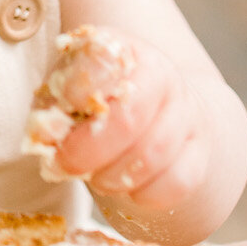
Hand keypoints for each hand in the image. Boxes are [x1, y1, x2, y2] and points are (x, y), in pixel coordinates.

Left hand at [44, 28, 210, 213]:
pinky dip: (147, 194)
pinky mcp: (200, 151)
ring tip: (97, 178)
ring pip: (154, 153)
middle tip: (66, 164)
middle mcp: (161, 74)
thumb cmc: (101, 102)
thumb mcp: (70, 91)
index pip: (101, 63)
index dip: (77, 92)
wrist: (161, 110)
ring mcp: (186, 112)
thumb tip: (46, 135)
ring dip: (115, 176)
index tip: (64, 111)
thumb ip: (53, 107)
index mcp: (121, 50)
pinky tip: (130, 189)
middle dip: (88, 151)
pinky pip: (178, 181)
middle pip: (128, 118)